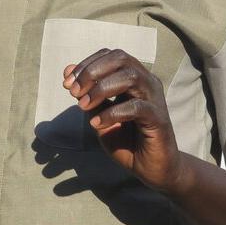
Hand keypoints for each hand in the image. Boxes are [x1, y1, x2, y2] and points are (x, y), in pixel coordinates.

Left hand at [63, 49, 186, 193]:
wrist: (151, 169)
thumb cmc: (127, 141)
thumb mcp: (100, 115)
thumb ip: (88, 95)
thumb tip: (68, 71)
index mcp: (135, 77)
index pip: (111, 55)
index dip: (87, 64)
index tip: (67, 82)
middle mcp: (147, 82)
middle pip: (121, 59)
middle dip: (92, 71)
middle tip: (73, 91)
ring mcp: (155, 99)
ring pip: (130, 77)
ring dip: (101, 89)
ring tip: (83, 106)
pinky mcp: (158, 119)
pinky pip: (136, 107)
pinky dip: (112, 113)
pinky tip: (96, 124)